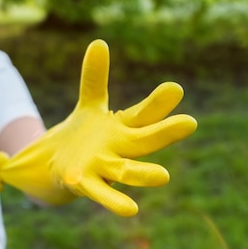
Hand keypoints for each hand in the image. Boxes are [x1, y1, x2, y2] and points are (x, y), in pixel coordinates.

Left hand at [0, 39, 196, 215]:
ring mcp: (104, 169)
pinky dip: (111, 199)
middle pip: (144, 141)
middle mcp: (120, 151)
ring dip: (142, 174)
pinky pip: (99, 193)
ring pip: (126, 172)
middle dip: (165, 132)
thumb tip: (99, 41)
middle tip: (190, 122)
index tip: (175, 88)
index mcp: (123, 130)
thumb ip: (95, 78)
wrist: (58, 167)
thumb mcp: (89, 105)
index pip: (143, 115)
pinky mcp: (85, 184)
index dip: (158, 103)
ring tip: (163, 176)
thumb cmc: (84, 137)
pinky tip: (124, 207)